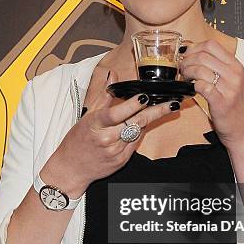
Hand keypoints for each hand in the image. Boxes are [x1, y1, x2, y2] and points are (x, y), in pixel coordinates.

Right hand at [43, 70, 176, 196]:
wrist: (71, 168)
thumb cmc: (77, 140)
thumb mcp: (88, 115)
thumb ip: (104, 95)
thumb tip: (113, 75)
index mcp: (96, 125)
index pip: (117, 113)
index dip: (132, 105)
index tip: (145, 96)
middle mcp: (107, 139)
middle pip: (136, 122)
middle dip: (157, 112)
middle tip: (172, 104)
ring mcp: (116, 152)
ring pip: (139, 132)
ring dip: (149, 120)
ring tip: (164, 109)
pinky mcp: (122, 161)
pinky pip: (136, 143)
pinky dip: (140, 132)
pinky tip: (142, 125)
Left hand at [179, 39, 243, 148]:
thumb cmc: (237, 106)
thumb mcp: (233, 81)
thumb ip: (219, 68)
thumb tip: (196, 55)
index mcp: (236, 65)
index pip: (211, 45)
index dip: (194, 48)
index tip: (186, 56)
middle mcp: (234, 74)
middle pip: (203, 55)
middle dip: (186, 61)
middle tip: (182, 70)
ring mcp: (229, 88)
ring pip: (200, 69)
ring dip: (187, 73)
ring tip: (185, 79)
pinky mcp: (221, 102)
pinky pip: (202, 86)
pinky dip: (192, 86)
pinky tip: (192, 90)